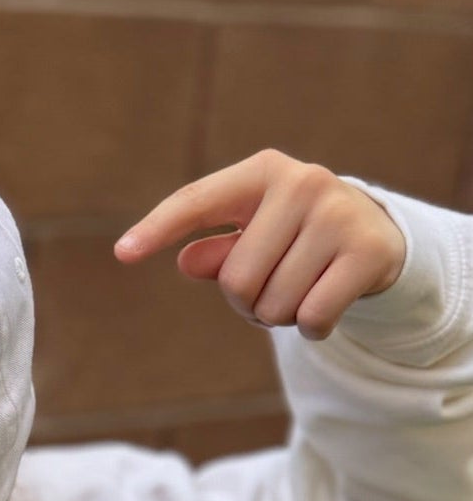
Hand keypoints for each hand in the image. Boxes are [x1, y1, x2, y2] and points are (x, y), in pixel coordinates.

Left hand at [113, 149, 406, 340]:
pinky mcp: (368, 251)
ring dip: (278, 317)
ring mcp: (337, 215)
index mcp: (262, 172)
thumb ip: (217, 250)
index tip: (122, 253)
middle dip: (246, 303)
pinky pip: (311, 317)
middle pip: (236, 279)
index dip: (158, 228)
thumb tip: (186, 262)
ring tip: (301, 292)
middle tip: (271, 289)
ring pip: (273, 305)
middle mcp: (302, 183)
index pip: (196, 202)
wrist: (377, 235)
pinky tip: (324, 310)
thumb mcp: (253, 235)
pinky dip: (310, 329)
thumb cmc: (295, 236)